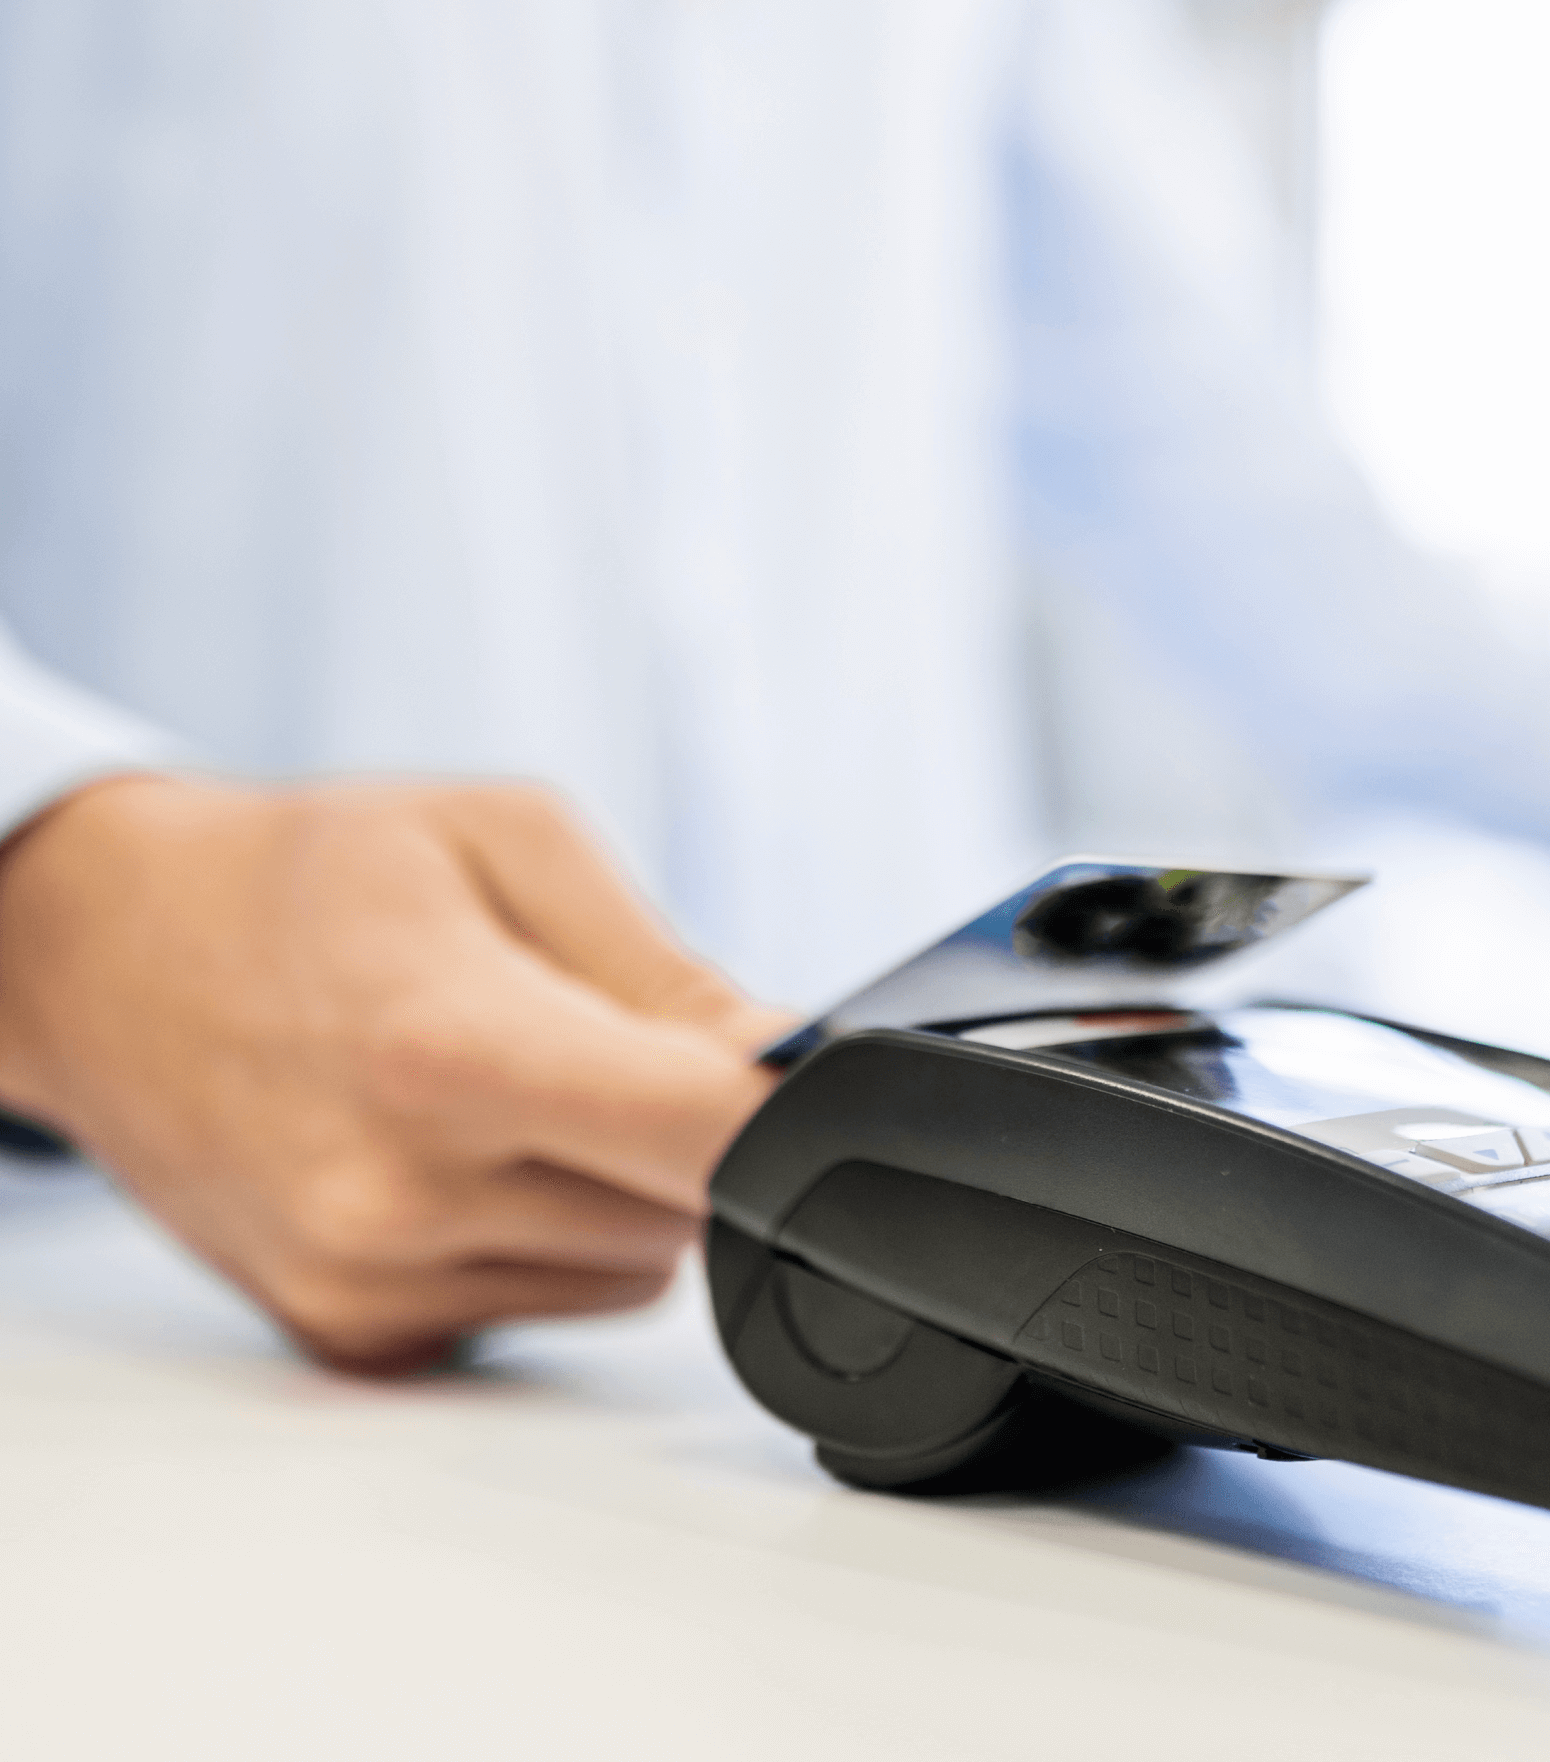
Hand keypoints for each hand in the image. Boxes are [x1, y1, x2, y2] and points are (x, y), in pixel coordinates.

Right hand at [0, 775, 792, 1374]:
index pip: (703, 1136)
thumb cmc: (306, 877)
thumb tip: (789, 1063)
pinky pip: (550, 1303)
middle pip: (689, 1210)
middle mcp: (399, 1190)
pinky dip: (542, 1236)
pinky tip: (459, 1152)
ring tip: (511, 1087)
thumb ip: (666, 966)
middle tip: (600, 1038)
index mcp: (448, 1045)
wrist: (104, 953)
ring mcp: (370, 1281)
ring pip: (636, 1270)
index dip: (793, 1115)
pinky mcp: (355, 1337)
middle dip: (688, 1128)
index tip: (817, 1088)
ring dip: (618, 1187)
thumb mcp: (508, 841)